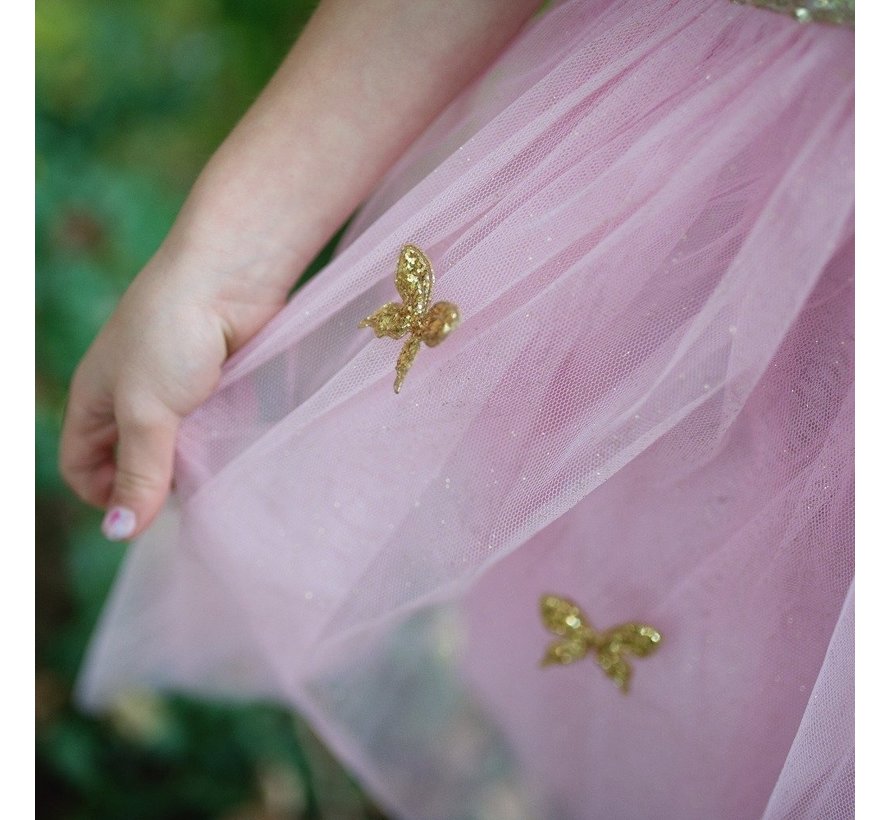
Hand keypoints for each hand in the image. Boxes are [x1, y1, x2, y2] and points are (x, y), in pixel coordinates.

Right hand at [58, 0, 541, 539]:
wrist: (232, 274)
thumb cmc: (172, 334)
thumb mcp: (145, 409)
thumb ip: (138, 470)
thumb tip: (121, 532)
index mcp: (94, 400)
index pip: (82, 467)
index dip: (105, 495)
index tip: (145, 508)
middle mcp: (132, 396)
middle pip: (132, 462)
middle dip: (155, 484)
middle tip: (190, 498)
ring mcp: (178, 390)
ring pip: (178, 448)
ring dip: (194, 466)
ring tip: (218, 479)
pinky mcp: (219, 383)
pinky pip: (213, 428)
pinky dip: (222, 443)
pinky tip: (240, 454)